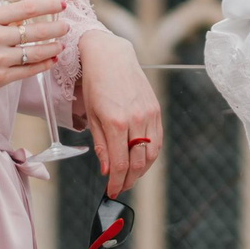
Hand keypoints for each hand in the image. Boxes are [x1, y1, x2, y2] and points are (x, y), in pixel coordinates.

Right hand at [0, 0, 66, 123]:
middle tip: (66, 26)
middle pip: (35, 30)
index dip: (48, 5)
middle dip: (56, 28)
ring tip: (61, 44)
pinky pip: (28, 70)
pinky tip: (51, 61)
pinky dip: (43, 65)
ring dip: (53, 47)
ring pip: (35, 51)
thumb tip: (24, 17)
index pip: (26, 8)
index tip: (61, 4)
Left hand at [78, 32, 161, 197]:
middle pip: (138, 163)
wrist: (111, 56)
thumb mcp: (92, 116)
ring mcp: (149, 114)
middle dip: (129, 180)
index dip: (116, 183)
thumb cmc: (96, 84)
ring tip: (130, 176)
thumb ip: (101, 145)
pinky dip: (151, 153)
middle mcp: (136, 120)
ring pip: (151, 153)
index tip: (111, 192)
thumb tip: (107, 170)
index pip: (120, 164)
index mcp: (115, 123)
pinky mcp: (155, 109)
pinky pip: (157, 139)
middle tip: (120, 187)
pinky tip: (141, 158)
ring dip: (141, 170)